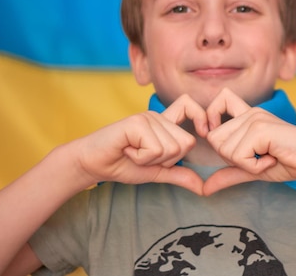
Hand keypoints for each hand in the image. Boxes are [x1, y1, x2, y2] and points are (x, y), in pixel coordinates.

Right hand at [73, 94, 208, 193]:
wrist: (91, 164)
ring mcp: (147, 117)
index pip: (190, 107)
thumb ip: (179, 175)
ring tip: (133, 153)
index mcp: (165, 124)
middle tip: (143, 155)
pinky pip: (155, 149)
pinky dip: (141, 158)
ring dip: (151, 160)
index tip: (204, 131)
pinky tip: (127, 150)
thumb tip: (203, 187)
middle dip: (166, 160)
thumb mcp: (156, 172)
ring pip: (171, 149)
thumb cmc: (122, 165)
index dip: (201, 116)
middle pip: (186, 143)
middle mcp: (158, 117)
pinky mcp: (137, 123)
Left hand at [202, 88, 295, 194]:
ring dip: (246, 164)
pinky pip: (239, 156)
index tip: (226, 140)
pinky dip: (254, 167)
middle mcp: (250, 113)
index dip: (212, 118)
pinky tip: (272, 159)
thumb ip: (229, 173)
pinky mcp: (260, 129)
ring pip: (225, 150)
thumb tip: (204, 188)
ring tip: (268, 158)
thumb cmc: (288, 163)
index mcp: (248, 116)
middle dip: (233, 158)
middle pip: (215, 139)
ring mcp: (255, 119)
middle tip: (258, 157)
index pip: (220, 101)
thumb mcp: (253, 170)